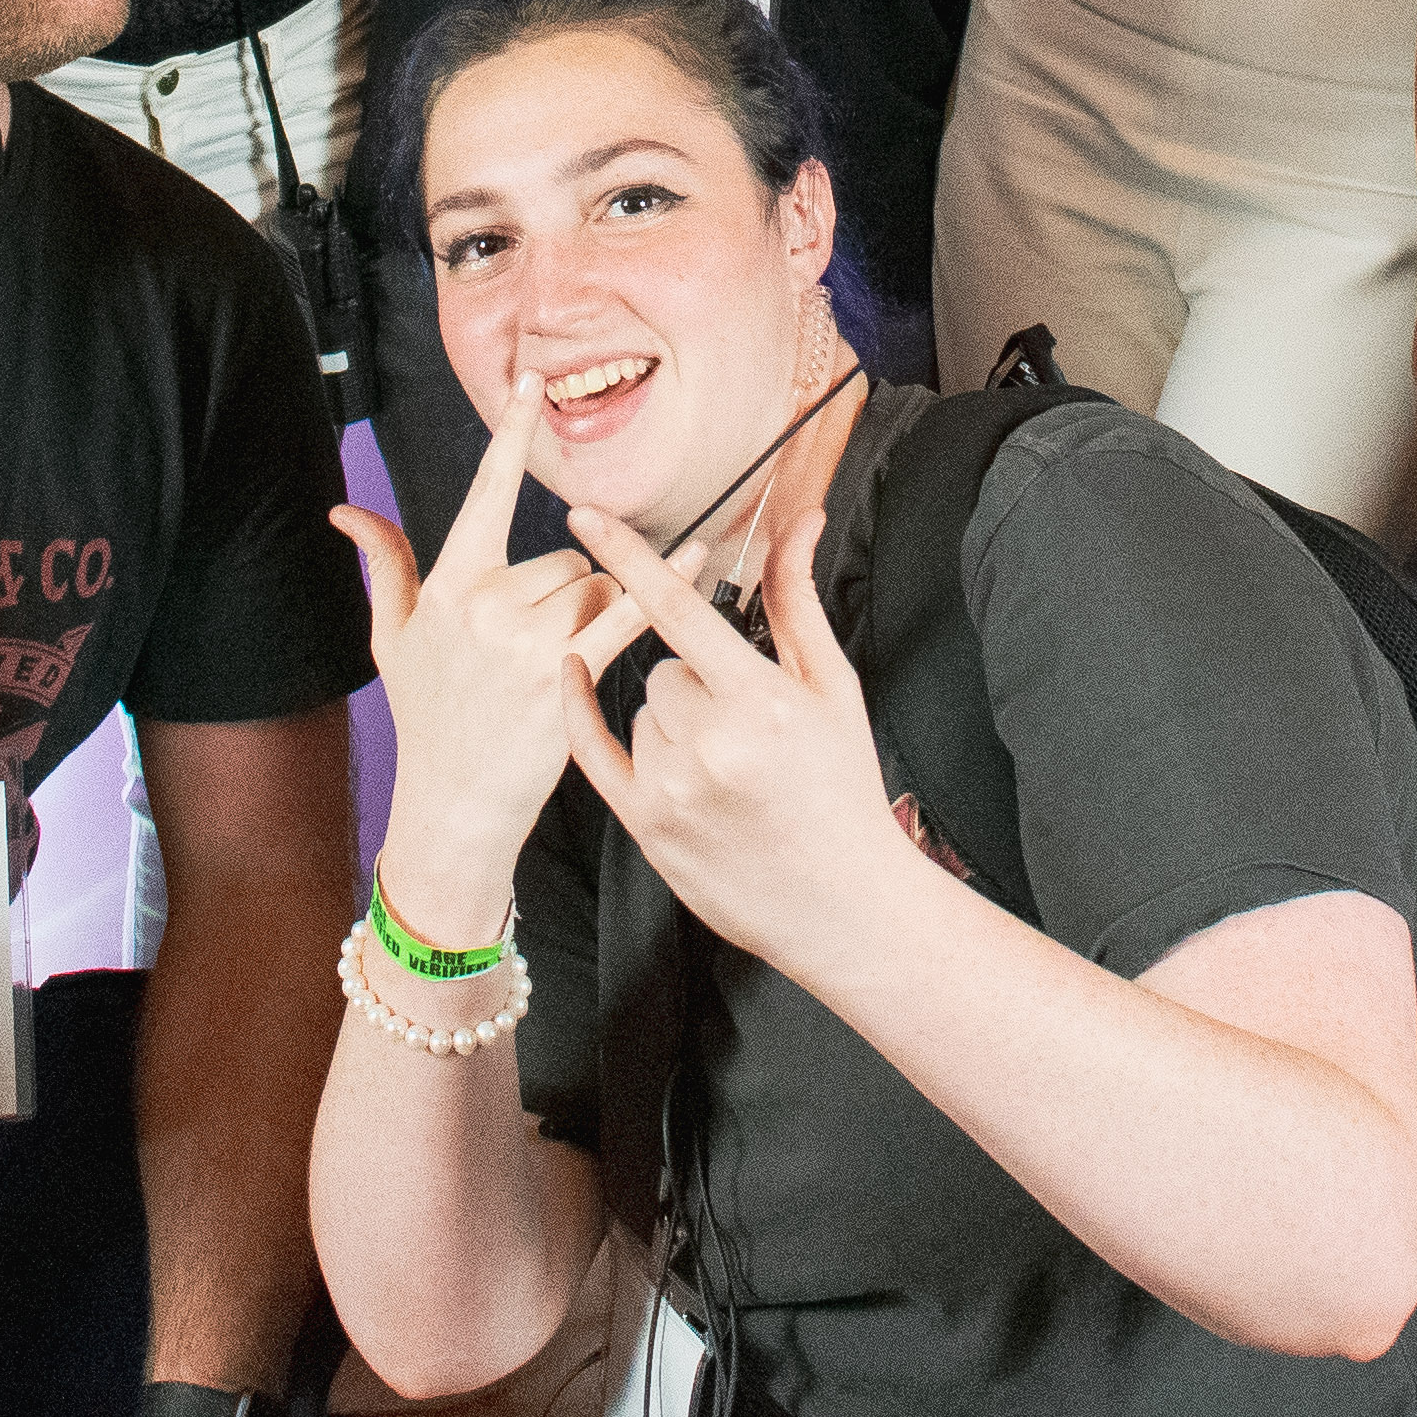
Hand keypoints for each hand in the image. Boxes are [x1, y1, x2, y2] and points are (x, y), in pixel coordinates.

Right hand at [328, 389, 614, 952]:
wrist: (452, 802)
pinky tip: (699, 557)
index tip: (532, 381)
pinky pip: (628, 610)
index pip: (484, 491)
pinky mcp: (566, 672)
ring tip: (559, 666)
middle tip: (536, 647)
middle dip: (566, 591)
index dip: (511, 432)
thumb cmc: (427, 718)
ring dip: (594, 616)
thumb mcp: (392, 639)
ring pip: (595, 587)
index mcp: (449, 584)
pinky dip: (665, 585)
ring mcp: (525, 638)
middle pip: (565, 556)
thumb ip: (383, 564)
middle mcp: (486, 603)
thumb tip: (343, 509)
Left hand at [559, 467, 912, 978]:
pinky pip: (593, 748)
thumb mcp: (832, 689)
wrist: (844, 905)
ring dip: (670, 723)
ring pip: (639, 711)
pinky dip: (583, 713)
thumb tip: (798, 521)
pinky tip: (571, 677)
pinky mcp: (644, 826)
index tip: (584, 511)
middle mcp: (708, 742)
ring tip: (724, 769)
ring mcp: (670, 788)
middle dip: (697, 683)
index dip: (628, 554)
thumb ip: (797, 601)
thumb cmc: (844, 789)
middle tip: (744, 728)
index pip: (678, 607)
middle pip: (664, 668)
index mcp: (759, 700)